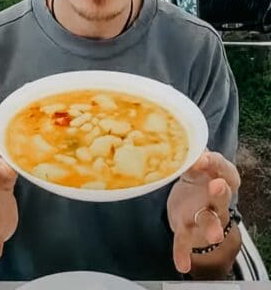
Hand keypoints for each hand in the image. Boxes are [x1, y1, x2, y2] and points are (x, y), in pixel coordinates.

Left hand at [167, 151, 240, 273]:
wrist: (191, 203)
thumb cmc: (196, 178)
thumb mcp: (195, 165)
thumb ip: (192, 157)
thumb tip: (188, 141)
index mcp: (220, 177)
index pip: (224, 168)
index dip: (214, 162)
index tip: (202, 157)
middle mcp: (216, 198)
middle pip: (222, 196)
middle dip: (221, 192)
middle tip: (218, 186)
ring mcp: (204, 215)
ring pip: (210, 220)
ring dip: (212, 227)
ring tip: (214, 235)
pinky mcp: (189, 229)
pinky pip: (186, 241)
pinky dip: (183, 252)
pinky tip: (181, 264)